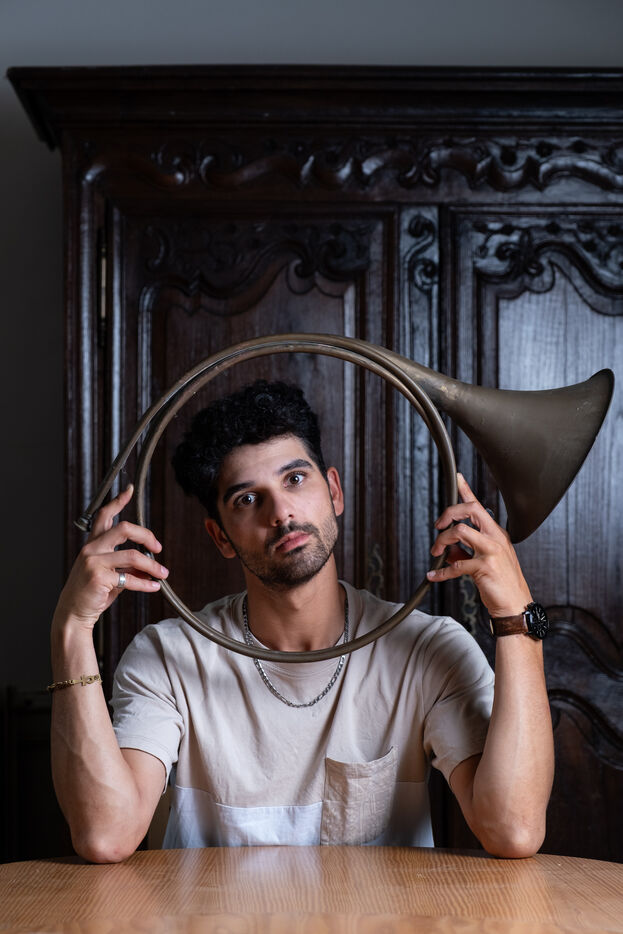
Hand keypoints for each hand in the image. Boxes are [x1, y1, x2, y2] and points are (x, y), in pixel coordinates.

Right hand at [53, 485, 168, 631]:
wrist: (73, 613)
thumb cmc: (92, 592)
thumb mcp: (111, 574)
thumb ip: (128, 565)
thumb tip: (152, 565)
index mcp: (93, 544)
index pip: (104, 515)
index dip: (118, 501)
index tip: (130, 490)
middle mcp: (91, 549)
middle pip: (124, 529)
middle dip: (146, 536)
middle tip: (158, 547)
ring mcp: (94, 562)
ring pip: (132, 555)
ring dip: (152, 565)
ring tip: (163, 573)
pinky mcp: (99, 578)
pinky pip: (130, 578)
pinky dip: (146, 583)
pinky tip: (154, 586)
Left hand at [426, 473, 531, 617]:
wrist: (515, 605)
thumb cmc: (502, 584)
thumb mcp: (486, 561)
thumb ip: (468, 551)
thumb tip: (449, 548)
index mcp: (496, 533)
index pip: (479, 506)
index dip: (466, 490)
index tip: (457, 478)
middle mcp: (495, 538)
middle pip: (469, 510)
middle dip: (448, 513)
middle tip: (438, 526)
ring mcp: (491, 551)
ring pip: (460, 532)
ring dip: (441, 541)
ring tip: (435, 553)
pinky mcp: (485, 567)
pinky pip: (455, 564)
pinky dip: (441, 571)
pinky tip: (434, 575)